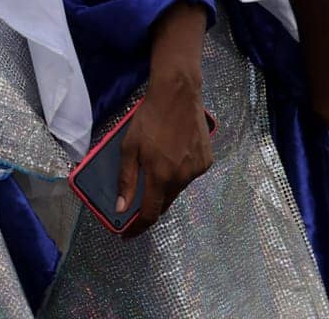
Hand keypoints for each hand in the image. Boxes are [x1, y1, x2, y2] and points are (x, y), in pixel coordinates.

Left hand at [115, 79, 212, 236]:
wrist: (178, 94)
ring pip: (178, 188)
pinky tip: (174, 154)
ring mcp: (197, 170)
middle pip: (165, 202)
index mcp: (160, 176)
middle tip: (140, 198)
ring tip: (158, 163)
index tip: (128, 234)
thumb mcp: (129, 146)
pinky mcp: (207, 161)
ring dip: (166, 185)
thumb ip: (126, 180)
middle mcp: (182, 178)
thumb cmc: (149, 118)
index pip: (150, 213)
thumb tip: (122, 209)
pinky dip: (180, 172)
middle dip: (152, 204)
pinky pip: (190, 175)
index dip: (138, 227)